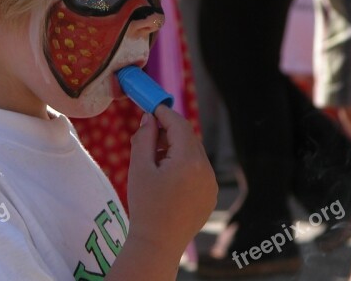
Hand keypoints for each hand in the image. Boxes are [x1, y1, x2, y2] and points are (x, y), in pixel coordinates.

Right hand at [126, 106, 216, 260]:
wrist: (158, 243)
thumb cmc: (145, 204)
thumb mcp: (139, 167)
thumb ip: (144, 138)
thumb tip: (149, 118)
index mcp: (189, 160)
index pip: (179, 124)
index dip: (164, 113)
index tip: (149, 108)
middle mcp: (206, 170)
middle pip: (188, 138)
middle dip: (169, 131)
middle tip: (147, 135)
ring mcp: (211, 184)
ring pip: (194, 154)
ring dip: (176, 149)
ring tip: (154, 161)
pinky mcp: (210, 195)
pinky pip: (198, 170)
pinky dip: (184, 165)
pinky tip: (166, 178)